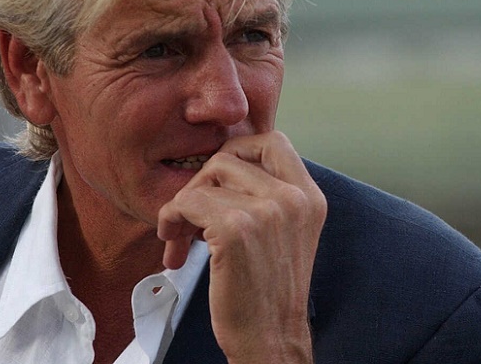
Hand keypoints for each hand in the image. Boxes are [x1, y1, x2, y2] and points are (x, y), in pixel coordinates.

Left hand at [157, 131, 326, 363]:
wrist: (270, 339)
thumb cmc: (267, 292)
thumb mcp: (285, 233)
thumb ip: (268, 196)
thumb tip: (221, 165)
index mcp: (309, 196)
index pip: (272, 140)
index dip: (236, 151)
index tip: (217, 181)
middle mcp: (294, 198)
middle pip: (229, 155)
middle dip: (200, 181)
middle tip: (190, 214)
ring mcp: (268, 211)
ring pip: (205, 178)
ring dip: (182, 206)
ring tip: (180, 236)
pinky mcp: (236, 228)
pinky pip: (187, 202)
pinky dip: (171, 219)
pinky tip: (173, 246)